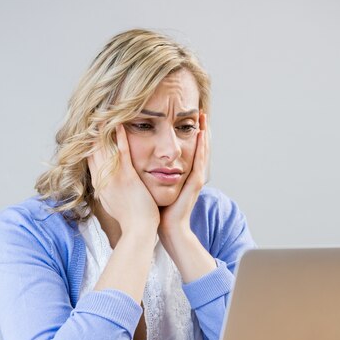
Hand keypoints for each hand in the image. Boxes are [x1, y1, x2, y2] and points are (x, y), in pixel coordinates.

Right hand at [87, 124, 159, 236]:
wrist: (138, 231)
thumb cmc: (131, 220)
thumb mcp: (114, 204)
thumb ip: (109, 192)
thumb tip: (106, 188)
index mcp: (100, 187)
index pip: (90, 160)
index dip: (88, 145)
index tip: (88, 131)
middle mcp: (103, 181)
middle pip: (92, 152)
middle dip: (91, 133)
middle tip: (92, 114)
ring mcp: (114, 179)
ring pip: (104, 149)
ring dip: (103, 130)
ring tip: (102, 113)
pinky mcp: (127, 178)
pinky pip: (122, 153)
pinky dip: (119, 138)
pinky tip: (120, 124)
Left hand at [157, 113, 215, 282]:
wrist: (166, 227)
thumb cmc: (157, 209)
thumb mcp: (153, 184)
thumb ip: (149, 171)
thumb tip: (136, 157)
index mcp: (181, 174)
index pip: (187, 149)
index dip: (188, 133)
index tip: (186, 117)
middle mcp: (191, 174)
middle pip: (198, 147)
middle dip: (200, 129)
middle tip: (200, 111)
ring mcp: (195, 178)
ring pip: (202, 151)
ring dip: (204, 134)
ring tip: (203, 118)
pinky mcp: (195, 183)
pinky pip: (200, 161)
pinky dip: (202, 147)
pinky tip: (202, 135)